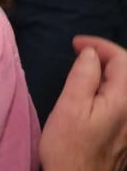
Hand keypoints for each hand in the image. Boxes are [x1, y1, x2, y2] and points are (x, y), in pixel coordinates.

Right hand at [40, 36, 126, 170]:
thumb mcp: (69, 107)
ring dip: (110, 70)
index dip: (100, 45)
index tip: (76, 43)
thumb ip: (82, 76)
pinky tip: (96, 89)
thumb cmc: (69, 147)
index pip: (122, 59)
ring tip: (87, 66)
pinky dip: (113, 85)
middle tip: (80, 52)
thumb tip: (90, 54)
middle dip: (108, 55)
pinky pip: (124, 99)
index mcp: (123, 100)